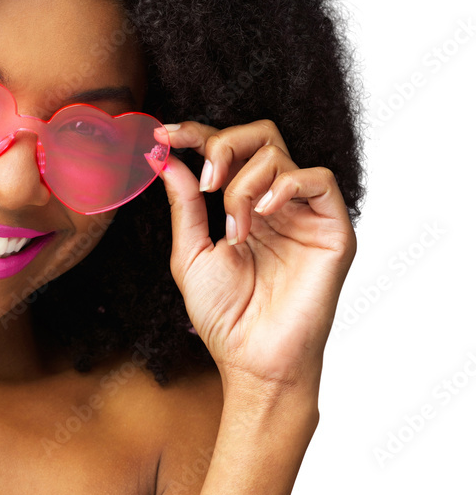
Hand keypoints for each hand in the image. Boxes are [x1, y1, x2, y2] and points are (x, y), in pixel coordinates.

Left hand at [157, 120, 356, 391]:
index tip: (162, 135)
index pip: (227, 149)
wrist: (253, 360)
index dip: (196, 134)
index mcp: (244, 205)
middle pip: (260, 136)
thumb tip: (165, 157)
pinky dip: (284, 185)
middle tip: (207, 181)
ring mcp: (306, 214)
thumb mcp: (190, 252)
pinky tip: (261, 215)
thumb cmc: (224, 316)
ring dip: (244, 184)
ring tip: (234, 228)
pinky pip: (318, 179)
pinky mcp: (333, 229)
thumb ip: (185, 204)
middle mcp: (277, 203)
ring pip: (279, 154)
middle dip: (224, 145)